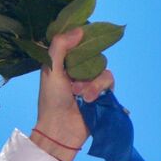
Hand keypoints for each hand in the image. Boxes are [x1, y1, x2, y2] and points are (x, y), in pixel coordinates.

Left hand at [31, 28, 114, 160]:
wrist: (60, 130)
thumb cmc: (51, 101)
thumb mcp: (51, 71)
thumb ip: (60, 48)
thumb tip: (79, 30)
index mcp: (62, 63)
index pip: (76, 42)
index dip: (80, 38)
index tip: (82, 34)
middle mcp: (77, 70)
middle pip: (93, 53)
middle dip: (86, 65)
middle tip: (74, 79)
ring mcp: (90, 81)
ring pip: (102, 67)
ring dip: (92, 81)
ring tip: (80, 94)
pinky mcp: (101, 93)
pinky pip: (109, 81)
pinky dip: (99, 89)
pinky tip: (89, 99)